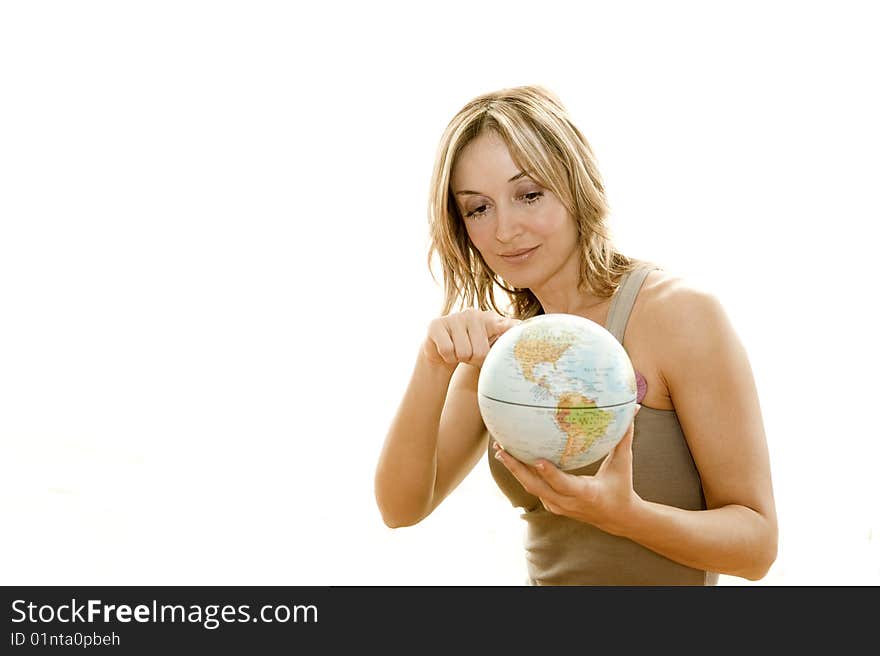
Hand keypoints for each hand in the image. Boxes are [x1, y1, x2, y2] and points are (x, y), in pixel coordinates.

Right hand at [422, 309, 519, 369]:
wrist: (443, 352)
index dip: (512, 329)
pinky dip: (447, 357)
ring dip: (460, 359)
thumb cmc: (470, 349)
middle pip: (480, 352)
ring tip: (459, 352)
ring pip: (463, 352)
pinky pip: (447, 350)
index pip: (504, 325)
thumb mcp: (489, 347)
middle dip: (474, 360)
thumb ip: (504, 343)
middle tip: (470, 355)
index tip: (520, 328)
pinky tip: (447, 351)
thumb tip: (520, 335)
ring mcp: (455, 317)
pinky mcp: (437, 325)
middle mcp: (473, 314)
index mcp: (490, 319)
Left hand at [492, 405, 641, 535]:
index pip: (564, 485)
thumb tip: (634, 408)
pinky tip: (512, 456)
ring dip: (515, 469)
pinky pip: (534, 488)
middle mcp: (568, 503)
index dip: (550, 475)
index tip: (537, 461)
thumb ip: (625, 437)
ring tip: (500, 449)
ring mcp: (558, 506)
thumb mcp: (623, 463)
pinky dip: (522, 474)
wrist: (618, 518)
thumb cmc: (621, 486)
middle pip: (537, 487)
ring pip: (531, 488)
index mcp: (586, 494)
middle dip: (517, 468)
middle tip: (502, 449)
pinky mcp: (552, 505)